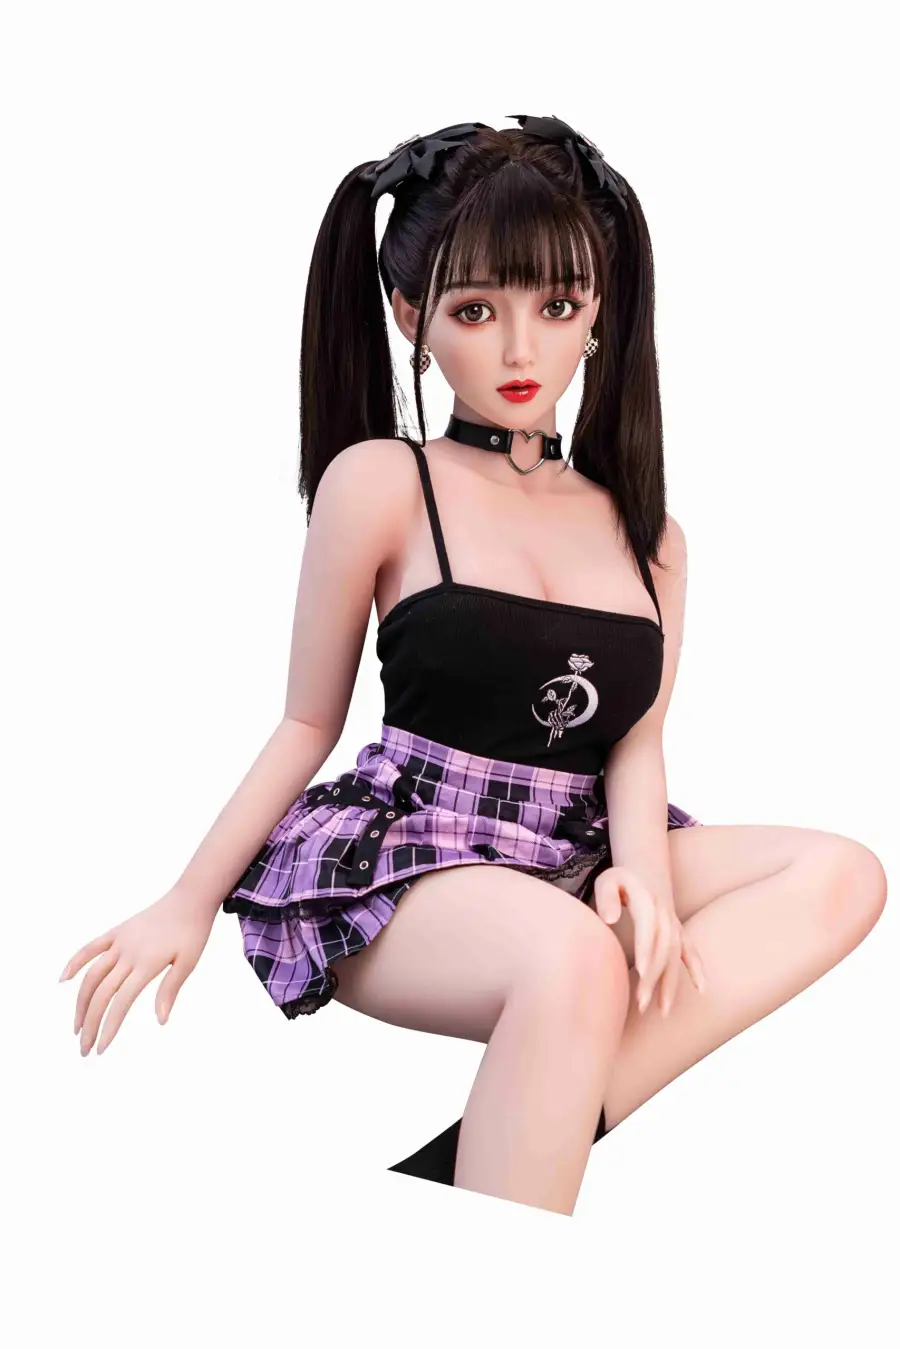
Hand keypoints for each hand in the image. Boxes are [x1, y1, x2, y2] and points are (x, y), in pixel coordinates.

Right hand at [58, 887, 215, 1055]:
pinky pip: (90, 948)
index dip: (109, 1027)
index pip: (121, 1002)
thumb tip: (160, 1021)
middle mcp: (128, 953)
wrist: (189, 898)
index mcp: (147, 963)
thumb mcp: (188, 962)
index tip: (101, 1049)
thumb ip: (170, 990)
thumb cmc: (193, 932)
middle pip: (101, 993)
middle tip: (84, 1048)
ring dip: (80, 1002)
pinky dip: (75, 962)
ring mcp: (119, 941)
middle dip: (90, 1023)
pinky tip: (63, 979)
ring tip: (76, 1026)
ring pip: (91, 975)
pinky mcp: (116, 931)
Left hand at [590, 866, 705, 1017]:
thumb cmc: (619, 881)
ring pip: (675, 956)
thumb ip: (607, 897)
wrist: (643, 872)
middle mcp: (665, 914)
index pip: (648, 928)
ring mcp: (674, 924)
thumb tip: (609, 919)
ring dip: (670, 984)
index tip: (640, 971)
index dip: (646, 948)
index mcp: (647, 902)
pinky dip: (697, 969)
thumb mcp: (608, 881)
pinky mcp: (678, 932)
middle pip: (662, 949)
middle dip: (654, 977)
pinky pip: (690, 951)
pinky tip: (702, 990)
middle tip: (641, 1004)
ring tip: (663, 1011)